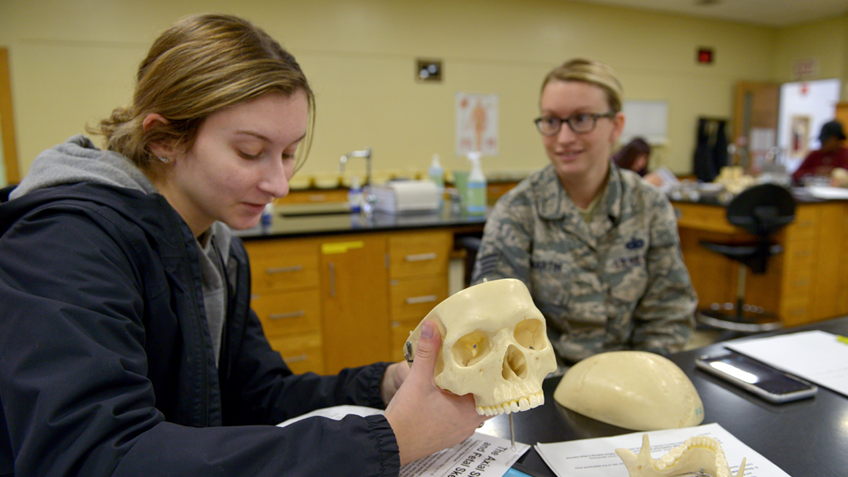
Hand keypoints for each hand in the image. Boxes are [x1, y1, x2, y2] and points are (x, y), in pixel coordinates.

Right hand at [384, 320, 486, 464]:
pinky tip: (447, 395)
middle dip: (480, 382)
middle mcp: (469, 424)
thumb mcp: (418, 379)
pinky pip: (461, 418)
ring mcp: (459, 432)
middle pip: (484, 399)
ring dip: (468, 395)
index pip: (493, 391)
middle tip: (477, 364)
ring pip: (472, 409)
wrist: (390, 443)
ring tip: (463, 376)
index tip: (492, 361)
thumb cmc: (407, 417)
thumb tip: (432, 327)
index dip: (493, 375)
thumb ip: (428, 352)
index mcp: (469, 411)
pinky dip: (458, 406)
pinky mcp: (449, 436)